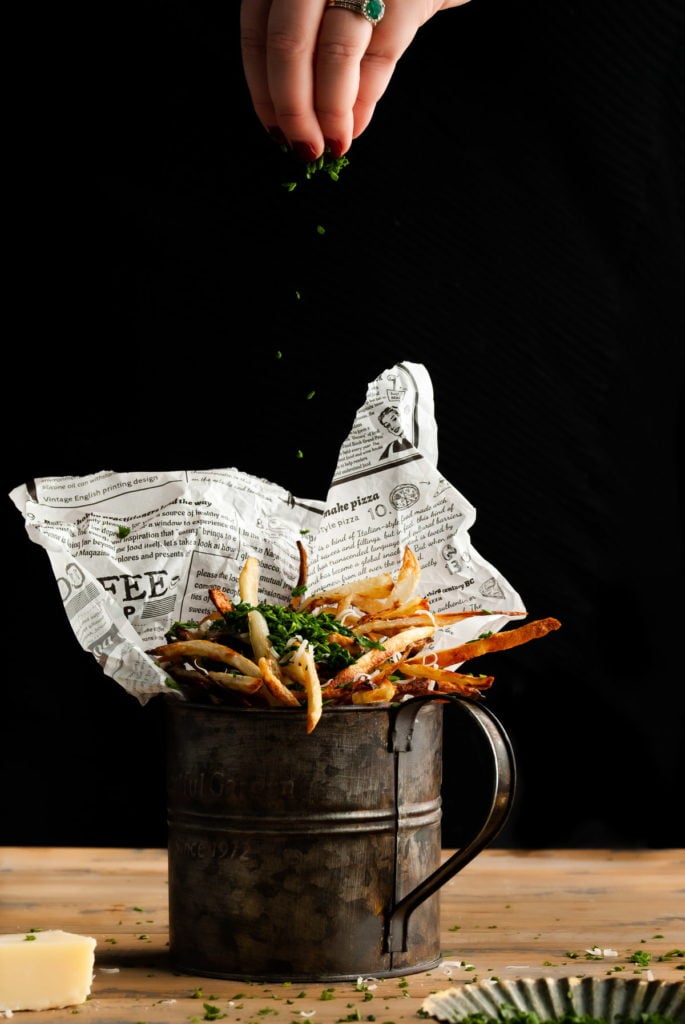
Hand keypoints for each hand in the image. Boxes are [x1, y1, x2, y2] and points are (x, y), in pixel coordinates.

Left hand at [240, 0, 471, 160]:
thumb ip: (308, 42)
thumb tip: (303, 115)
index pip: (257, 32)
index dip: (263, 90)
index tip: (275, 130)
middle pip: (288, 46)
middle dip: (294, 111)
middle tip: (305, 148)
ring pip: (332, 54)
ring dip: (330, 112)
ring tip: (333, 143)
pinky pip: (380, 55)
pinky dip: (364, 98)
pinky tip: (356, 124)